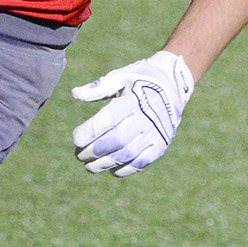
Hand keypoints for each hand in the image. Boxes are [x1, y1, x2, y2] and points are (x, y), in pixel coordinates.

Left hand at [70, 51, 193, 175]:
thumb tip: (75, 94)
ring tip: (89, 166)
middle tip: (79, 154)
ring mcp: (156, 132)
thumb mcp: (120, 77)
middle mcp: (147, 117)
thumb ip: (98, 88)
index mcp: (134, 98)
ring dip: (105, 163)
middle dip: (94, 151)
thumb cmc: (139, 80)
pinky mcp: (161, 144)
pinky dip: (126, 169)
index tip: (76, 138)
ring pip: (128, 154)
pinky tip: (111, 169)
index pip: (109, 118)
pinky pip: (142, 162)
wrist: (173, 85)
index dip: (90, 131)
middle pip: (117, 140)